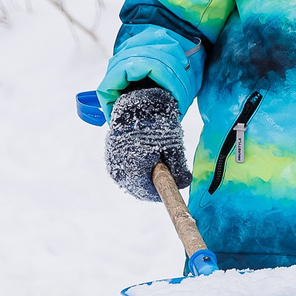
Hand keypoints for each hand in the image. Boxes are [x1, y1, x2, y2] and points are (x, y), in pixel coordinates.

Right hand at [106, 84, 188, 201]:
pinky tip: (147, 161)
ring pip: (129, 181)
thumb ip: (178, 168)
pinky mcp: (110, 155)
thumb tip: (185, 183)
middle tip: (168, 180)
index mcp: (133, 166)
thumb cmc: (157, 124)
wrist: (138, 103)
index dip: (160, 193)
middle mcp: (118, 166)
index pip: (146, 191)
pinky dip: (135, 170)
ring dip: (144, 178)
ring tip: (158, 167)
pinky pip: (123, 171)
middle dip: (152, 186)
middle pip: (136, 188)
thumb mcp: (173, 146)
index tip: (171, 190)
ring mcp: (112, 161)